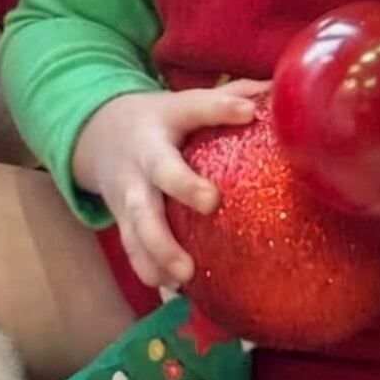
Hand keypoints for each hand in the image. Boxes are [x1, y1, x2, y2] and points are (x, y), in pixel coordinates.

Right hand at [72, 82, 266, 290]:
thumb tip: (282, 90)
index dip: (220, 108)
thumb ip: (230, 96)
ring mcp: (129, 190)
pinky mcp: (122, 219)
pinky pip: (131, 248)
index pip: (194, 108)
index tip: (247, 114)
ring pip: (137, 220)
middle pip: (159, 171)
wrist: (98, 134)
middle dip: (182, 186)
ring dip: (159, 248)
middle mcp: (144, 155)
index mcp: (166, 120)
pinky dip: (149, 269)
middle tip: (210, 203)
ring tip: (185, 274)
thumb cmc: (162, 120)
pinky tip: (172, 289)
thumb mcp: (186, 101)